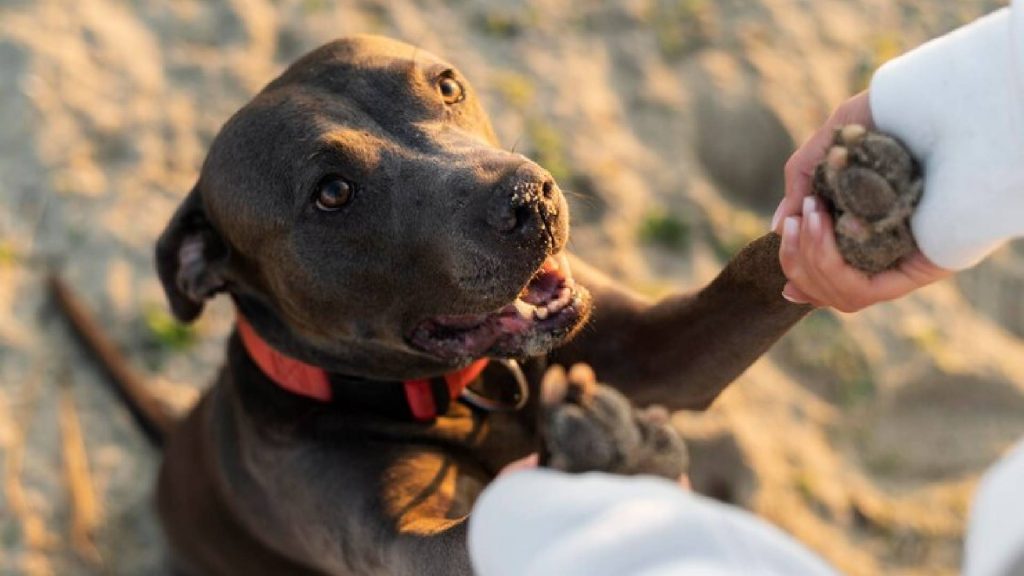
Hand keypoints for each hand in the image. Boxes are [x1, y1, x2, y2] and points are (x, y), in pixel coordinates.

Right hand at [772, 92, 950, 311]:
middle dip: (798, 263)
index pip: (836, 285)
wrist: (925, 103)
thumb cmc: (883, 117)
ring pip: (843, 297)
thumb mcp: (827, 150)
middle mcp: (892, 255)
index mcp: (875, 235)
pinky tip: (819, 227)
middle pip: (831, 295)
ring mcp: (906, 264)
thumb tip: (776, 228)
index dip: (805, 283)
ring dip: (810, 260)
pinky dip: (829, 265)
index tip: (785, 278)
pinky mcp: (920, 269)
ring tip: (808, 218)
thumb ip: (801, 185)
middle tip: (793, 223)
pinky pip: (861, 291)